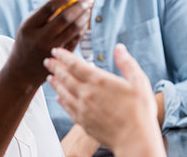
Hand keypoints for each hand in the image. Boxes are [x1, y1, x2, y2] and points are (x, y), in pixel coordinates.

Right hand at [9, 0, 92, 86]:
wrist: (22, 72)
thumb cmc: (26, 43)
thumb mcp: (27, 27)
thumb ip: (43, 14)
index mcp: (29, 26)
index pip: (49, 7)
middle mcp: (40, 38)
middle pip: (65, 18)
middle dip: (80, 5)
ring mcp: (52, 49)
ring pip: (74, 28)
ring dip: (84, 16)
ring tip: (87, 8)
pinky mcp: (62, 57)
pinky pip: (77, 39)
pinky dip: (83, 28)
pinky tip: (84, 21)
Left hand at [44, 44, 165, 156]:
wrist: (134, 139)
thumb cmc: (139, 112)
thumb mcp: (139, 82)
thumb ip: (127, 63)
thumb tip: (119, 48)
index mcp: (99, 81)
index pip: (75, 64)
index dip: (63, 56)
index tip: (56, 51)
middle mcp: (87, 93)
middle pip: (65, 77)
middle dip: (55, 67)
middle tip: (47, 61)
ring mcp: (83, 108)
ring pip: (63, 92)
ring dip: (55, 83)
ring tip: (49, 78)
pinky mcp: (83, 122)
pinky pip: (68, 108)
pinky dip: (61, 101)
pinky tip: (59, 98)